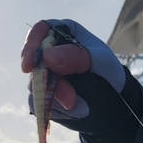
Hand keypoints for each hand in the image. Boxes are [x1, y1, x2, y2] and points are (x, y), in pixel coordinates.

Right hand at [21, 19, 142, 142]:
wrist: (113, 105)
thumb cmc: (109, 75)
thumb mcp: (100, 62)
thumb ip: (76, 56)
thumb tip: (46, 55)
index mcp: (65, 33)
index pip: (40, 30)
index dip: (31, 46)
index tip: (29, 67)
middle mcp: (51, 51)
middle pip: (35, 62)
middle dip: (49, 84)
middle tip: (70, 100)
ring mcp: (45, 73)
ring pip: (35, 86)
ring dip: (57, 101)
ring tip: (83, 108)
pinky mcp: (43, 94)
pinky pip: (37, 103)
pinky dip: (55, 111)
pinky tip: (75, 112)